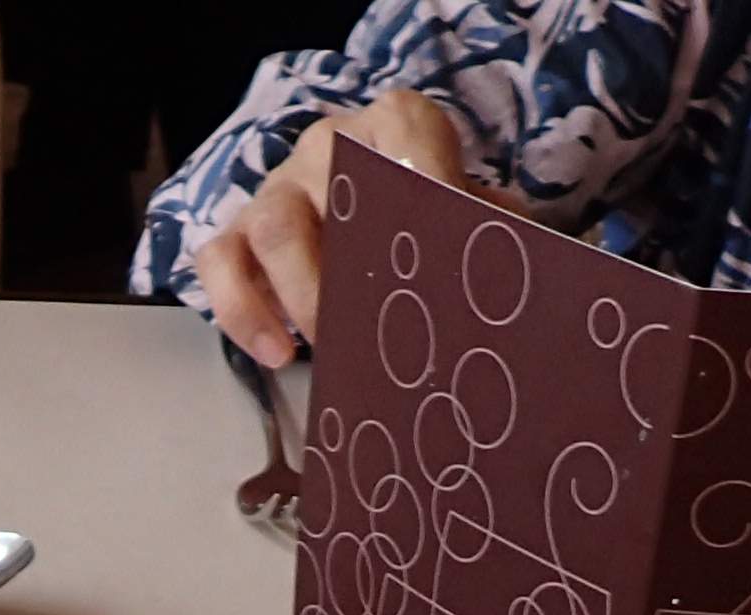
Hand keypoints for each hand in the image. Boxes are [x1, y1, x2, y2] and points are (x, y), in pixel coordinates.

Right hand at [193, 91, 500, 367]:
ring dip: (301, 295)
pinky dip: (241, 310)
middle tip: (381, 324)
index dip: (427, 181)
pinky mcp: (239, 232)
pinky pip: (220, 262)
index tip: (444, 238)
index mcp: (394, 126)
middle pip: (328, 189)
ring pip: (271, 226)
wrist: (376, 218)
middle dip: (354, 264)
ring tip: (328, 348)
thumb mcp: (473, 218)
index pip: (406, 131)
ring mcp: (277, 187)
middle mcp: (328, 145)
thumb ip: (495, 233)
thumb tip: (529, 274)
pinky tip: (277, 353)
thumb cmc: (429, 223)